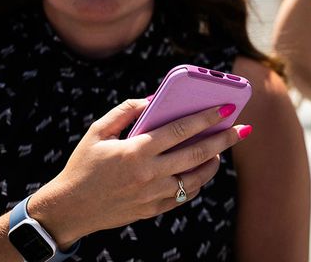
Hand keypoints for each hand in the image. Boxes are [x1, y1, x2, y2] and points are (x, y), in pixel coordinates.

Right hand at [26, 99, 251, 248]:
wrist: (67, 209)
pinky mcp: (152, 210)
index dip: (207, 117)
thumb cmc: (83, 165)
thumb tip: (153, 98)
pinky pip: (184, 196)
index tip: (227, 107)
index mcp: (136, 151)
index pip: (181, 130)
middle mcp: (148, 174)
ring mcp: (152, 195)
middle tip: (243, 128)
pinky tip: (201, 171)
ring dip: (214, 162)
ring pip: (196, 178)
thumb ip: (125, 111)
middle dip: (225, 139)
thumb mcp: (97, 132)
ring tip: (222, 150)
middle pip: (198, 154)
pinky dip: (197, 182)